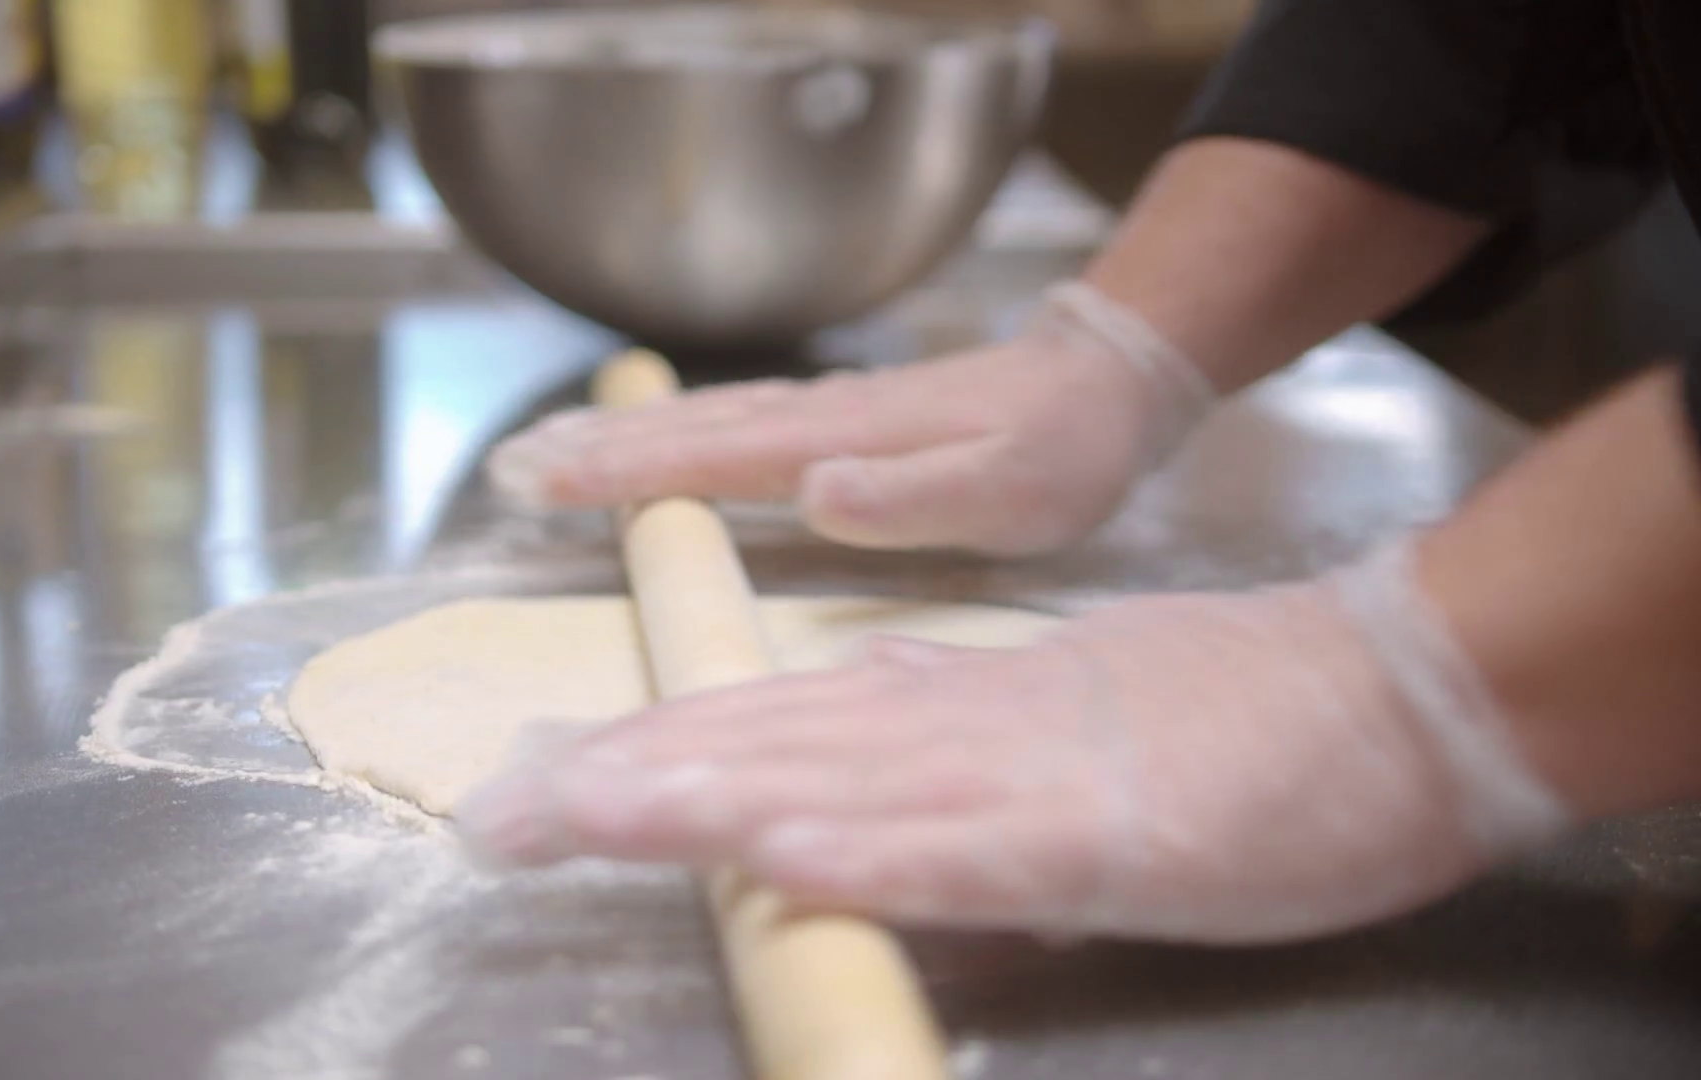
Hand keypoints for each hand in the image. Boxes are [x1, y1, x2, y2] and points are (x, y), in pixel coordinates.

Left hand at [457, 543, 1568, 942]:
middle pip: (762, 747)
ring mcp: (1020, 775)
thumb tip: (844, 713)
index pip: (763, 726)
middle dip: (622, 784)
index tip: (536, 786)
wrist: (1379, 695)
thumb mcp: (1054, 715)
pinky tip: (781, 854)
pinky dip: (866, 852)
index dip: (643, 757)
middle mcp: (952, 727)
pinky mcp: (1098, 835)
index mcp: (939, 707)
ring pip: (830, 782)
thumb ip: (943, 721)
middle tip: (496, 813)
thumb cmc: (1223, 719)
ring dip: (699, 799)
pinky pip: (965, 851)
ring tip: (580, 813)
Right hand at [487, 284, 1214, 555]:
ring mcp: (828, 415)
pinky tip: (657, 441)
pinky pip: (737, 424)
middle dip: (596, 450)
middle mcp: (821, 421)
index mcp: (843, 444)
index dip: (625, 474)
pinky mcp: (843, 421)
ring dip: (624, 435)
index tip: (542, 484)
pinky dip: (679, 431)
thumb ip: (916, 494)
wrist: (1105, 383)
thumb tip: (815, 490)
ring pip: (706, 420)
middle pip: (688, 429)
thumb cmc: (1061, 453)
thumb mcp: (1012, 490)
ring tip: (548, 451)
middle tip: (507, 469)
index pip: (713, 458)